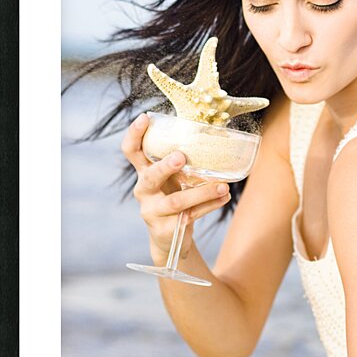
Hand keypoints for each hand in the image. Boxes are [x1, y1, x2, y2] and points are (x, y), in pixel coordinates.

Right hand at [121, 113, 230, 262]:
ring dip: (202, 192)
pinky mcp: (166, 229)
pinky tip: (224, 197)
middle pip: (150, 177)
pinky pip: (190, 215)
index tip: (145, 117)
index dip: (134, 134)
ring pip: (176, 201)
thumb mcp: (172, 179)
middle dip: (165, 167)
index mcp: (144, 172)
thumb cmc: (173, 197)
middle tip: (180, 157)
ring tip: (223, 186)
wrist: (169, 239)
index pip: (131, 151)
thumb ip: (182, 162)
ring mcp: (152, 211)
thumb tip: (213, 133)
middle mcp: (144, 190)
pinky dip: (210, 205)